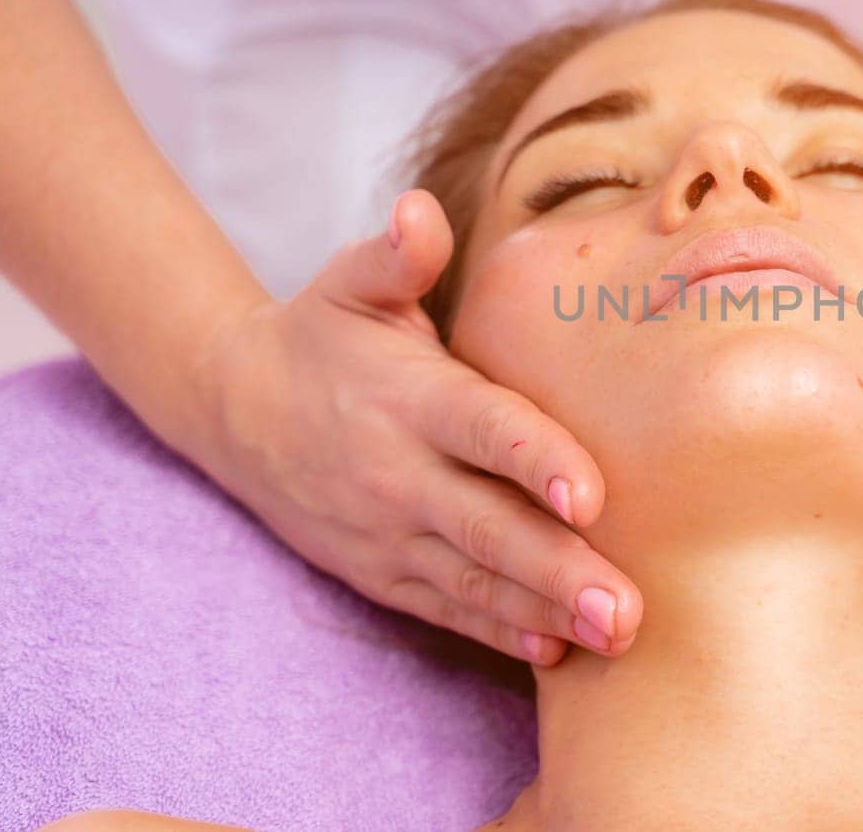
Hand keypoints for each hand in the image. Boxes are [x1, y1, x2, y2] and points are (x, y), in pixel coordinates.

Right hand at [190, 189, 640, 664]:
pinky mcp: (383, 571)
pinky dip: (498, 631)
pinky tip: (554, 651)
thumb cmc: (323, 336)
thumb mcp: (352, 284)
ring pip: (476, 581)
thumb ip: (397, 255)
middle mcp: (399, 474)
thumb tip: (419, 210)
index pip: (484, 431)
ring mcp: (389, 533)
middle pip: (488, 527)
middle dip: (560, 570)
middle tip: (628, 607)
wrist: (234, 407)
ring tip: (615, 638)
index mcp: (410, 399)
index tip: (589, 496)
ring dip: (546, 612)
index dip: (536, 463)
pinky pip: (448, 607)